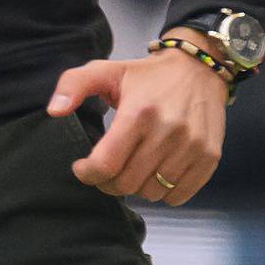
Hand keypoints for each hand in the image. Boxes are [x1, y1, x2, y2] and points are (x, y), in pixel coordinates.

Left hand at [46, 46, 228, 204]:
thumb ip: (73, 85)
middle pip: (128, 183)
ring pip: (153, 193)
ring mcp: (192, 147)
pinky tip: (155, 172)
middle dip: (108, 182)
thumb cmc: (147, 75)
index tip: (82, 167)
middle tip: (105, 170)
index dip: (88, 173)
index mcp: (139, 112)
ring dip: (137, 187)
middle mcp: (168, 132)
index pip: (106, 163)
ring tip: (132, 167)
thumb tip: (54, 111)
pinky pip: (179, 196)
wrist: (199, 69)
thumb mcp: (106, 71)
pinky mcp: (209, 158)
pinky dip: (164, 192)